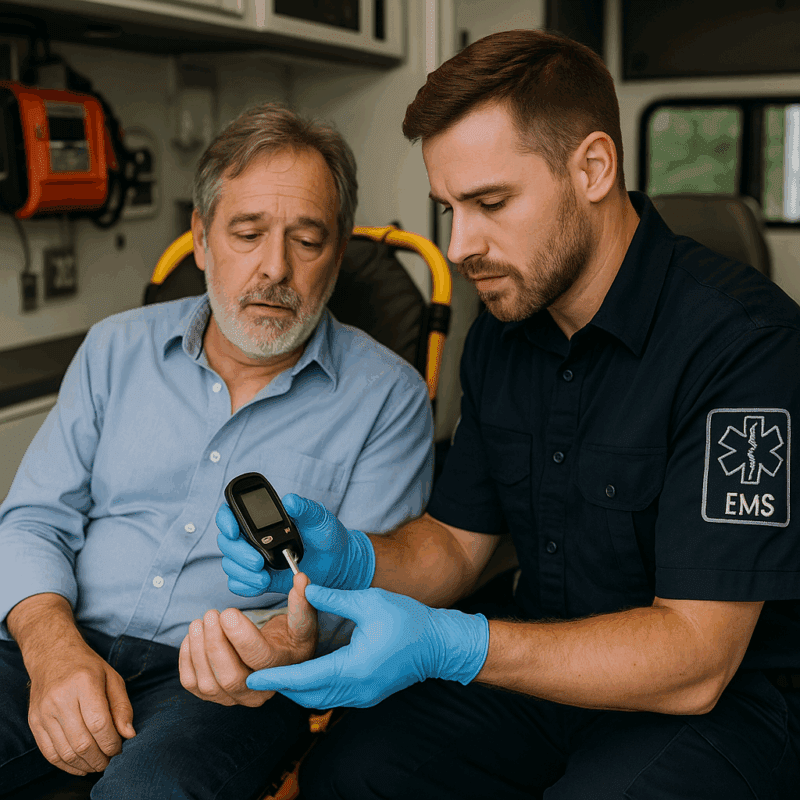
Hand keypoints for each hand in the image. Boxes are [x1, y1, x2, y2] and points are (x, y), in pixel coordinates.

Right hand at [26, 641, 135, 775]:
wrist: (52, 655)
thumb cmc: (88, 667)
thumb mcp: (112, 678)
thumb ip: (122, 706)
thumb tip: (129, 734)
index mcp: (83, 683)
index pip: (99, 724)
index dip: (111, 742)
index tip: (120, 747)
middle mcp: (60, 698)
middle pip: (82, 742)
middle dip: (100, 758)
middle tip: (111, 760)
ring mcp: (43, 712)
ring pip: (65, 752)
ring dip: (85, 764)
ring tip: (98, 763)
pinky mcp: (34, 722)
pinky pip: (49, 753)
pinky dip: (66, 765)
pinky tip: (81, 765)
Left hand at [179, 572, 317, 706]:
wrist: (279, 657)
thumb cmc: (291, 638)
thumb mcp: (303, 622)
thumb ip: (302, 603)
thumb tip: (301, 580)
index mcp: (281, 671)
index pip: (259, 660)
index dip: (241, 637)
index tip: (228, 613)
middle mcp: (258, 691)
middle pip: (230, 678)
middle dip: (215, 645)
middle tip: (211, 614)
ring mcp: (234, 697)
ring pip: (208, 684)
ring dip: (199, 650)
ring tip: (200, 621)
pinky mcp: (214, 695)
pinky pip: (192, 684)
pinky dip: (187, 659)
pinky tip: (193, 636)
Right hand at [216, 495, 374, 596]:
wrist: (337, 562)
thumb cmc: (326, 535)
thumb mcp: (318, 518)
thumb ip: (305, 508)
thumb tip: (290, 501)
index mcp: (262, 518)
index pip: (231, 514)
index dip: (225, 520)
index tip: (234, 530)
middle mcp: (253, 538)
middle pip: (227, 542)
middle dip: (237, 553)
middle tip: (258, 561)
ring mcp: (254, 559)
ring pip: (230, 565)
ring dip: (242, 572)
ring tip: (264, 576)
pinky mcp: (259, 578)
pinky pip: (239, 584)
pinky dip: (246, 586)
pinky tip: (262, 584)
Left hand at [245, 585, 489, 708]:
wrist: (440, 644)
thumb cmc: (408, 621)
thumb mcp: (369, 601)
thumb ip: (334, 597)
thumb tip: (305, 587)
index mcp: (354, 668)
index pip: (305, 678)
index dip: (277, 678)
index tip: (252, 679)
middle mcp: (356, 689)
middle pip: (308, 696)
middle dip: (282, 687)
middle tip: (257, 675)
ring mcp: (363, 696)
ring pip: (320, 699)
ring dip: (298, 689)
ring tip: (277, 676)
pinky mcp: (369, 694)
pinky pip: (333, 697)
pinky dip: (315, 689)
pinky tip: (307, 676)